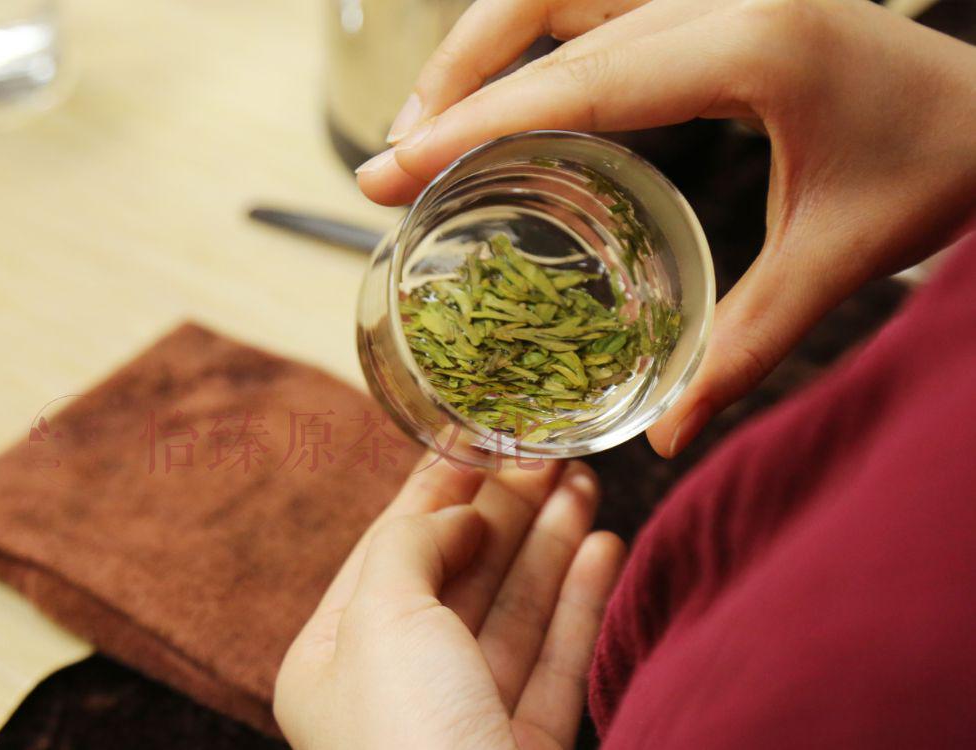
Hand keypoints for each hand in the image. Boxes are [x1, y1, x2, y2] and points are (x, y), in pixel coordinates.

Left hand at [274, 455, 625, 749]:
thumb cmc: (406, 740)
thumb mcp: (384, 618)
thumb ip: (411, 545)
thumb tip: (454, 511)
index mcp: (332, 659)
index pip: (388, 551)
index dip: (436, 491)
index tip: (480, 438)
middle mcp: (393, 687)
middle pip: (459, 576)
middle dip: (505, 513)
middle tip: (552, 454)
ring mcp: (462, 720)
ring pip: (512, 614)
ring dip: (549, 546)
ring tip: (586, 483)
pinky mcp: (522, 749)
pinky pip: (553, 660)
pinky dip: (577, 602)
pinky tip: (603, 547)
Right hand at [357, 0, 975, 456]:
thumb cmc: (941, 163)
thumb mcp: (841, 257)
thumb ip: (745, 345)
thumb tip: (667, 437)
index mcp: (750, 39)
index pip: (575, 79)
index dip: (468, 125)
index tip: (386, 172)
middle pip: (540, 3)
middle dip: (451, 79)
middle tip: (395, 161)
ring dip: (479, 51)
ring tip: (427, 133)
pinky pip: (589, 6)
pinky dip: (527, 50)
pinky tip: (503, 107)